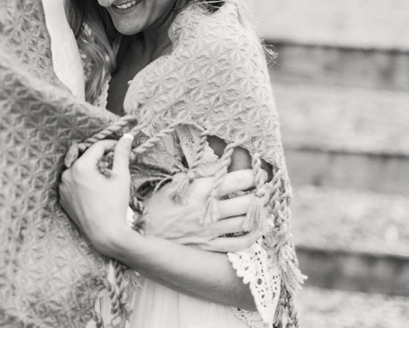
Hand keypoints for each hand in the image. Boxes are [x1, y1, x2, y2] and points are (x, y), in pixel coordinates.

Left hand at [59, 134, 133, 254]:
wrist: (105, 235)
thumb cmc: (115, 205)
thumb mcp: (121, 177)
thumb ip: (121, 154)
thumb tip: (127, 137)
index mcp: (81, 167)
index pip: (97, 147)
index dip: (111, 144)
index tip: (121, 147)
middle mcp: (67, 175)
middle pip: (85, 157)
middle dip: (99, 157)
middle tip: (113, 163)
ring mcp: (63, 188)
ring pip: (78, 170)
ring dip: (90, 169)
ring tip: (105, 177)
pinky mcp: (63, 199)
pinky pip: (72, 183)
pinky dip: (82, 182)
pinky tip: (95, 190)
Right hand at [144, 168, 262, 252]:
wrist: (140, 236)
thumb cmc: (156, 206)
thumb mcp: (174, 183)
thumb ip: (200, 172)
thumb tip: (221, 160)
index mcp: (196, 191)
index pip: (232, 179)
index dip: (250, 173)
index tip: (258, 169)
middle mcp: (206, 211)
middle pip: (244, 200)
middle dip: (261, 191)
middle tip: (267, 185)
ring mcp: (209, 231)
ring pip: (245, 220)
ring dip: (261, 210)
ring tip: (267, 201)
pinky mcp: (209, 247)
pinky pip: (238, 244)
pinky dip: (253, 236)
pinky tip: (260, 227)